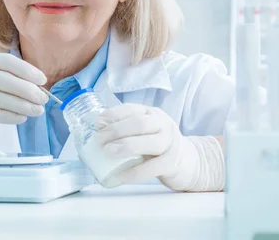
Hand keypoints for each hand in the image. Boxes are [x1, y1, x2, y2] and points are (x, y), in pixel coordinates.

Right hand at [0, 53, 48, 150]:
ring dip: (23, 106)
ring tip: (38, 111)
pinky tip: (22, 118)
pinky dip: (11, 116)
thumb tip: (38, 86)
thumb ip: (8, 76)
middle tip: (44, 99)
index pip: (6, 61)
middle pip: (5, 81)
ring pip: (1, 99)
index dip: (26, 70)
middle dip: (28, 90)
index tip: (42, 79)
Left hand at [94, 103, 224, 191]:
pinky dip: (134, 173)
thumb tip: (98, 131)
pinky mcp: (173, 164)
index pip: (132, 109)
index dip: (113, 115)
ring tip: (107, 151)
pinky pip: (152, 168)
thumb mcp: (144, 131)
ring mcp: (170, 144)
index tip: (97, 123)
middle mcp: (163, 125)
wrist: (189, 162)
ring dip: (126, 146)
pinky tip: (120, 176)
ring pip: (149, 142)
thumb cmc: (157, 145)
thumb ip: (126, 129)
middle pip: (140, 124)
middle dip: (116, 130)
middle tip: (99, 140)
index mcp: (152, 114)